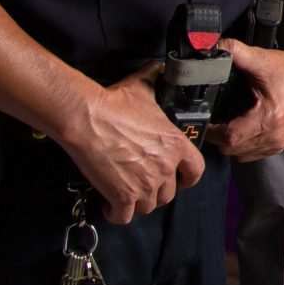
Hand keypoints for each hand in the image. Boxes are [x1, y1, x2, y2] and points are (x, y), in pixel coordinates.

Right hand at [63, 64, 208, 222]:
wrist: (87, 118)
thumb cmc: (114, 103)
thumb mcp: (143, 88)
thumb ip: (156, 81)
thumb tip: (159, 68)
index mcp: (175, 145)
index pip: (196, 171)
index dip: (189, 178)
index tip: (181, 180)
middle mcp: (164, 167)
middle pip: (168, 194)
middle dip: (156, 191)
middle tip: (141, 183)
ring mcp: (145, 184)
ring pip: (148, 206)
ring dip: (137, 202)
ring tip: (125, 193)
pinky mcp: (122, 196)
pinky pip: (124, 216)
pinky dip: (116, 213)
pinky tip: (109, 205)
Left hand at [211, 38, 283, 161]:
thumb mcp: (259, 57)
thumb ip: (233, 51)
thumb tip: (209, 48)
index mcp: (269, 118)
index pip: (230, 137)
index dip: (211, 131)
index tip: (203, 119)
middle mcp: (274, 135)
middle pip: (232, 149)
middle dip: (217, 136)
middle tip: (212, 118)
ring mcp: (278, 142)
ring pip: (240, 154)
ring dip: (229, 142)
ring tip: (225, 122)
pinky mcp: (280, 143)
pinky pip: (251, 154)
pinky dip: (241, 145)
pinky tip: (240, 128)